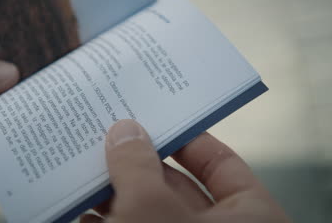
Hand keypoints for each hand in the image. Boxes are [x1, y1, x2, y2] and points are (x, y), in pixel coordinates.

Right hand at [81, 120, 290, 222]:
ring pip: (149, 213)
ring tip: (87, 171)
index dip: (187, 137)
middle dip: (137, 166)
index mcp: (248, 218)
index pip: (222, 164)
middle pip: (176, 187)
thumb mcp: (151, 210)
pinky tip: (83, 214)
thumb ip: (137, 168)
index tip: (154, 118)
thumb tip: (123, 129)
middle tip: (108, 140)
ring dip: (116, 196)